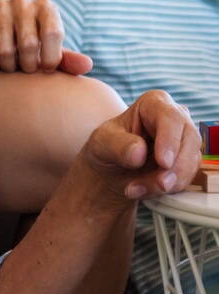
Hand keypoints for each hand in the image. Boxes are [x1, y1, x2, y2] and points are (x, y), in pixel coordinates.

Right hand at [0, 0, 92, 74]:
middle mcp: (23, 2)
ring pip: (5, 50)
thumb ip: (68, 61)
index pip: (52, 34)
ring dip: (8, 67)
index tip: (46, 70)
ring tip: (10, 67)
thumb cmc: (30, 52)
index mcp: (46, 7)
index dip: (50, 59)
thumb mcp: (50, 56)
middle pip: (29, 44)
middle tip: (25, 70)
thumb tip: (87, 65)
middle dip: (28, 66)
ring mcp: (0, 5)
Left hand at [83, 90, 200, 201]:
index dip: (170, 140)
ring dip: (167, 182)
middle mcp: (175, 117)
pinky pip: (187, 178)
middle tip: (156, 184)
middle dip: (173, 167)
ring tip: (138, 189)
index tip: (163, 162)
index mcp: (153, 103)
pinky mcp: (187, 161)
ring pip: (191, 162)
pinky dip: (169, 189)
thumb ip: (119, 146)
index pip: (170, 117)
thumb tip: (139, 153)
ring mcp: (184, 140)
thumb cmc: (108, 147)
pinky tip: (146, 190)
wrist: (112, 169)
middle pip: (189, 139)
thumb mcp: (102, 143)